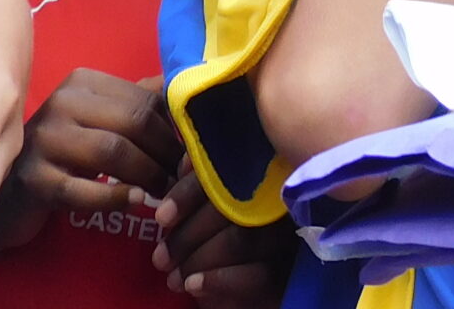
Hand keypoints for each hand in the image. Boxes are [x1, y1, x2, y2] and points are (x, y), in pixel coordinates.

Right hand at [4, 70, 179, 243]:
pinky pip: (83, 190)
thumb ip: (137, 103)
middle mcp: (61, 102)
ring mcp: (44, 139)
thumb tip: (185, 91)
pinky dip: (115, 197)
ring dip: (147, 176)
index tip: (189, 155)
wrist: (9, 189)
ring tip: (164, 194)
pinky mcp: (33, 179)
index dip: (173, 130)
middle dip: (165, 154)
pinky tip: (135, 202)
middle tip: (181, 179)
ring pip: (112, 152)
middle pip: (132, 123)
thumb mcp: (99, 120)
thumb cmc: (65, 152)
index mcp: (82, 82)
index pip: (143, 99)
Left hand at [153, 161, 297, 302]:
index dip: (188, 194)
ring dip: (199, 259)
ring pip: (243, 240)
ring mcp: (290, 236)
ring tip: (173, 278)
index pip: (224, 174)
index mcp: (262, 176)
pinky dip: (220, 280)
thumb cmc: (226, 236)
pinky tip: (193, 286)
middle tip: (160, 258)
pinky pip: (259, 276)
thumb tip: (185, 166)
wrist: (253, 286)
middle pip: (231, 209)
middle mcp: (282, 200)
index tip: (161, 217)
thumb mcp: (216, 205)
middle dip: (188, 236)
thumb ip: (205, 182)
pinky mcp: (293, 273)